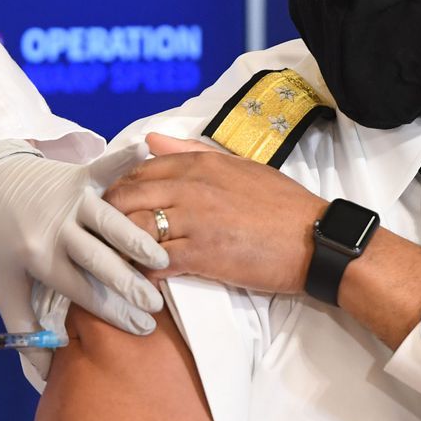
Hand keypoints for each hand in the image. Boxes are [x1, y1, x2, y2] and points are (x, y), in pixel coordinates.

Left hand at [0, 141, 168, 341]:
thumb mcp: (3, 286)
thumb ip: (24, 329)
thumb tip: (45, 372)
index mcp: (38, 257)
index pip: (82, 291)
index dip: (112, 312)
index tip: (141, 329)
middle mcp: (56, 228)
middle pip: (99, 260)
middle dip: (128, 284)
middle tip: (156, 305)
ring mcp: (69, 200)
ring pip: (110, 221)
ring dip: (136, 239)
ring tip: (162, 259)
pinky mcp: (78, 176)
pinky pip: (105, 169)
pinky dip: (124, 159)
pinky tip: (147, 151)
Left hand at [101, 133, 327, 294]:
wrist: (315, 240)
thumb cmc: (280, 205)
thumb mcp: (236, 166)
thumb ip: (189, 152)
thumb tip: (150, 139)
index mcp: (199, 163)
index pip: (137, 171)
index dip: (118, 191)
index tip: (115, 209)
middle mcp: (191, 187)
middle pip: (125, 198)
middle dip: (107, 218)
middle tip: (104, 237)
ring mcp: (195, 220)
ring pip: (132, 230)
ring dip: (118, 247)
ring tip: (116, 260)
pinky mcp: (202, 254)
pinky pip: (154, 263)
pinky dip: (141, 273)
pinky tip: (140, 280)